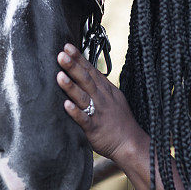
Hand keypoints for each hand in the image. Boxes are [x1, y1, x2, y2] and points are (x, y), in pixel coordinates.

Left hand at [56, 43, 142, 162]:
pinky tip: (66, 105)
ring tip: (59, 75)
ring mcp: (98, 113)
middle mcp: (102, 99)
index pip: (91, 70)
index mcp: (106, 90)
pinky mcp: (95, 129)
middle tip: (61, 54)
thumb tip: (89, 73)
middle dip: (73, 66)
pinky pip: (84, 120)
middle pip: (86, 79)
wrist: (131, 143)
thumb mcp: (114, 98)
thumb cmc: (121, 122)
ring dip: (71, 86)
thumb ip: (101, 86)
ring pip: (83, 97)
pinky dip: (76, 112)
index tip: (67, 46)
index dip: (79, 58)